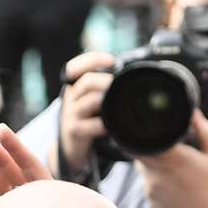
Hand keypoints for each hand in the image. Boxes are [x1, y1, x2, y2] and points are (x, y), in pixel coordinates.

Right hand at [55, 51, 115, 177]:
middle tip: (122, 86)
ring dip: (109, 100)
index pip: (75, 67)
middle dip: (107, 81)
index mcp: (75, 87)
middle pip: (87, 81)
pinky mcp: (75, 130)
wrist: (73, 147)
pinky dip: (105, 124)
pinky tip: (111, 126)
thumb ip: (105, 88)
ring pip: (92, 100)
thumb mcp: (92, 101)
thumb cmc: (89, 120)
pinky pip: (93, 123)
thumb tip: (137, 73)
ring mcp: (71, 114)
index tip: (111, 60)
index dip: (92, 60)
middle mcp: (71, 98)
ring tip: (119, 105)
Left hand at [133, 111, 207, 207]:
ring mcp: (149, 185)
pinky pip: (147, 179)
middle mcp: (156, 171)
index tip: (146, 124)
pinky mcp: (148, 196)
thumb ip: (205, 131)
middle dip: (146, 143)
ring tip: (172, 162)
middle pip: (137, 150)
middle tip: (158, 139)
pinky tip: (172, 180)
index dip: (140, 130)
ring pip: (142, 165)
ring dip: (152, 159)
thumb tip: (194, 113)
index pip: (143, 139)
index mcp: (173, 157)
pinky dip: (155, 175)